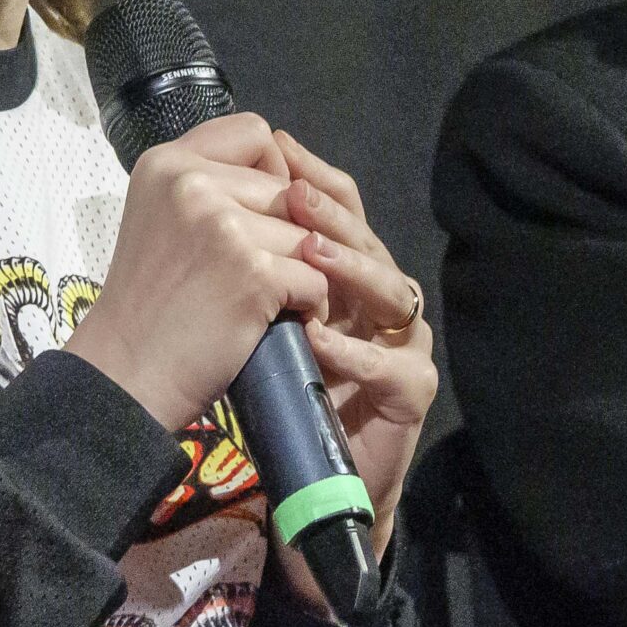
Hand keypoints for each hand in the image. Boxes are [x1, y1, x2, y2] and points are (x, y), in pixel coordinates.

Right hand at [64, 113, 325, 431]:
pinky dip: (306, 305)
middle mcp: (192, 183)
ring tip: (264, 301)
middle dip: (285, 234)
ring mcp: (222, 226)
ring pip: (306, 235)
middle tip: (253, 274)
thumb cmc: (149, 304)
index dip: (271, 171)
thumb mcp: (160, 217)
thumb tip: (287, 174)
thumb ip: (211, 184)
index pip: (252, 132)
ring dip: (299, 272)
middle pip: (286, 189)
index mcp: (165, 163)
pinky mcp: (252, 272)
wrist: (124, 375)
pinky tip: (276, 320)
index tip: (258, 213)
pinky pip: (315, 277)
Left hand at [265, 130, 436, 608]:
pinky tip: (319, 341)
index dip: (313, 177)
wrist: (317, 477)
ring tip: (309, 257)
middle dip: (332, 216)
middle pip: (370, 240)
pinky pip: (390, 365)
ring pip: (393, 292)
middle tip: (292, 198)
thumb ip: (252, 264)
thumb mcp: (258, 317)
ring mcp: (403, 343)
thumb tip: (214, 195)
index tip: (276, 149)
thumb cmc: (284, 390)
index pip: (341, 209)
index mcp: (349, 273)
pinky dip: (354, 353)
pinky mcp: (411, 390)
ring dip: (351, 271)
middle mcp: (382, 300)